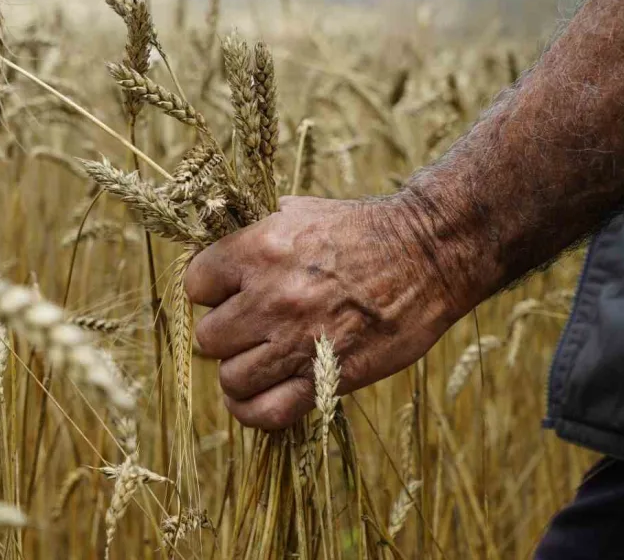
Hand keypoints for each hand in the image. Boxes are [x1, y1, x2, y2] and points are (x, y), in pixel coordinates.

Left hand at [185, 195, 476, 429]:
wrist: (426, 256)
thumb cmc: (360, 230)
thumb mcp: (299, 211)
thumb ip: (251, 231)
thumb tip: (213, 248)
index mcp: (260, 249)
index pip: (196, 284)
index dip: (211, 290)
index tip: (230, 291)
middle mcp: (272, 296)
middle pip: (209, 337)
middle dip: (226, 333)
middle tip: (251, 327)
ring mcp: (298, 340)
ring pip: (232, 378)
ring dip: (240, 372)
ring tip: (258, 361)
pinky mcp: (326, 377)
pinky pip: (266, 412)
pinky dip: (253, 410)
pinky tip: (257, 398)